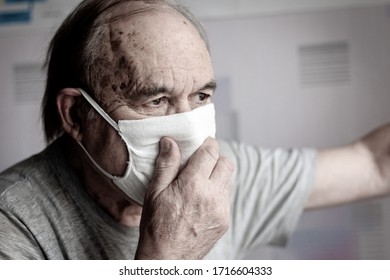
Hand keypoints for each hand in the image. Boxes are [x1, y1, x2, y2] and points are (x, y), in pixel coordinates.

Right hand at [135, 137, 233, 258]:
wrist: (167, 258)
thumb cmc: (156, 225)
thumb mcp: (155, 192)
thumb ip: (166, 164)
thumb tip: (170, 141)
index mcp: (193, 185)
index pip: (211, 152)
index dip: (208, 144)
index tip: (202, 143)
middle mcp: (212, 195)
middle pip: (226, 163)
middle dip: (215, 158)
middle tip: (201, 162)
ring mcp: (221, 209)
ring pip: (229, 180)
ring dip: (218, 174)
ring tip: (201, 181)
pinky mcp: (225, 221)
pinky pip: (227, 197)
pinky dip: (219, 191)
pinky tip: (203, 198)